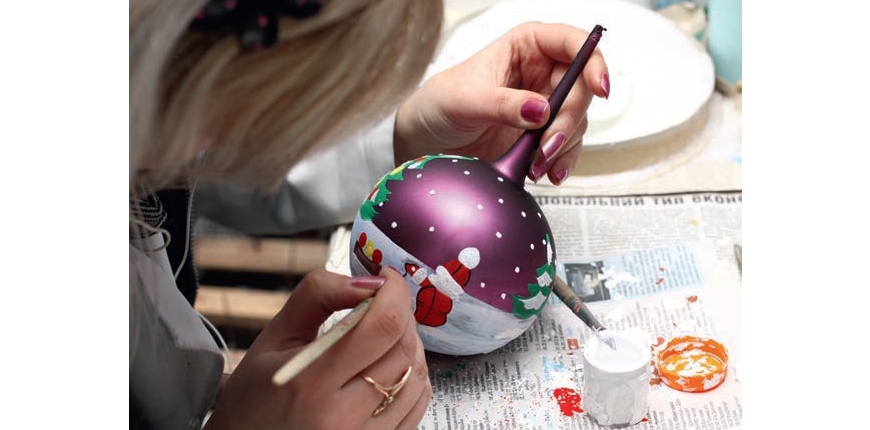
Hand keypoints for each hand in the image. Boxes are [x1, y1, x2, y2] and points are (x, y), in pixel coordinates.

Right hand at [203, 267, 430, 429]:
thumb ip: (317, 297)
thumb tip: (367, 280)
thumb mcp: (273, 336)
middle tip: (384, 301)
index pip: (381, 327)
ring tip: (385, 332)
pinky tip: (390, 363)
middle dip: (401, 313)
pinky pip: (417, 406)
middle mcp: (341, 418)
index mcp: (310, 384)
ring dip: (410, 343)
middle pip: (403, 349)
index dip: (394, 292)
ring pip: (416, 376)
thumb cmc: (254, 395)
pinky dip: (412, 375)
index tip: (385, 278)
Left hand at [394, 22, 608, 184]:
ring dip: (562, 146)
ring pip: (577, 121)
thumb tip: (540, 110)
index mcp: (526, 47)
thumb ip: (503, 103)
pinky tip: (547, 174)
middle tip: (547, 144)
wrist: (427, 142)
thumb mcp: (465, 99)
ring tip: (536, 165)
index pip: (571, 43)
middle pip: (580, 89)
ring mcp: (543, 107)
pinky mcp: (540, 137)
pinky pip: (567, 148)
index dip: (592, 61)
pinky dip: (561, 162)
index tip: (598, 88)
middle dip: (569, 119)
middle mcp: (541, 74)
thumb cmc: (440, 104)